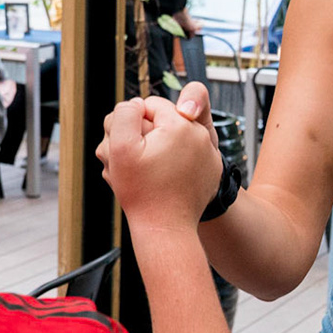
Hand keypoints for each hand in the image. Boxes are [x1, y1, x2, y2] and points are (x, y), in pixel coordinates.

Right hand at [97, 84, 219, 233]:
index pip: (149, 105)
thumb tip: (134, 103)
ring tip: (146, 175)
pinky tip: (161, 181)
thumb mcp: (122, 149)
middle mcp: (200, 134)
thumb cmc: (141, 192)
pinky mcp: (211, 169)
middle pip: (163, 121)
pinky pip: (186, 155)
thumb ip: (124, 115)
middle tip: (134, 164)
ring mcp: (209, 152)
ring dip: (157, 151)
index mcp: (180, 124)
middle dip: (144, 137)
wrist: (166, 229)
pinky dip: (172, 164)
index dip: (131, 124)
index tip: (127, 148)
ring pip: (173, 139)